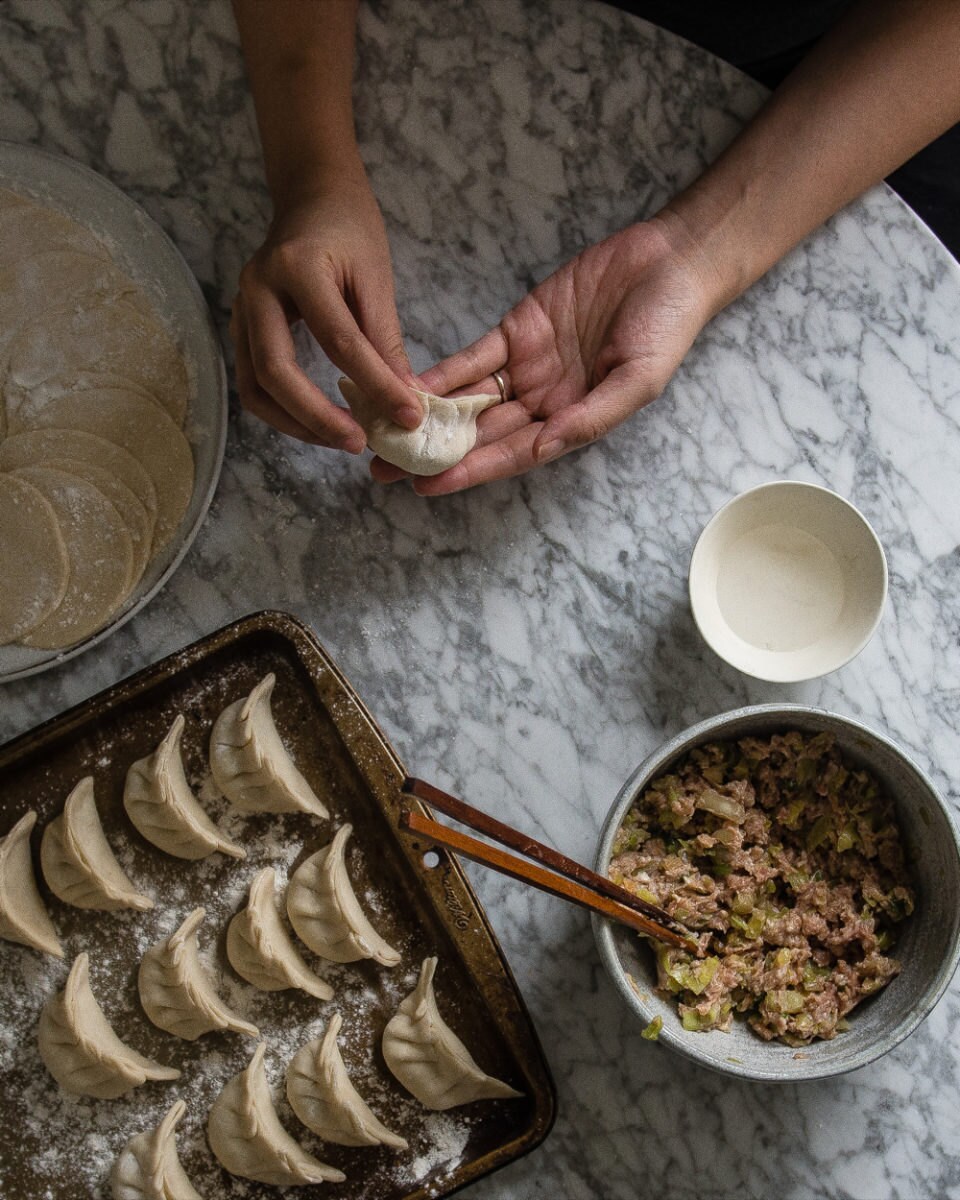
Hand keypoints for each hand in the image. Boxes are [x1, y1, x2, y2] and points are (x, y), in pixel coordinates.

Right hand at [231, 160, 420, 449]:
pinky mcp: (241, 329)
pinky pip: (255, 382)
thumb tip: (405, 400)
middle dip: (319, 417)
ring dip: (296, 423)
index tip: (409, 416)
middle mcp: (257, 290)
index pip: (339, 341)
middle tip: (360, 442)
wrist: (311, 196)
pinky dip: (284, 411)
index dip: (376, 385)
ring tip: (342, 439)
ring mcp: (240, 310)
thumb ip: (386, 341)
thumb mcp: (376, 278)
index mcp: (297, 267)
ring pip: (256, 387)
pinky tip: (319, 422)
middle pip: (276, 372)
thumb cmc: (349, 230)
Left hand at [374, 217, 717, 492]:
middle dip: (434, 451)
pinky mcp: (518, 329)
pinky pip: (474, 357)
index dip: (468, 471)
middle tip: (384, 468)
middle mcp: (544, 402)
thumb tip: (545, 449)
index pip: (510, 455)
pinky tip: (410, 383)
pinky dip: (444, 372)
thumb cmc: (667, 327)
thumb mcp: (637, 380)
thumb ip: (591, 416)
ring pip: (469, 399)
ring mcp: (528, 367)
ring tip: (383, 429)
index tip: (426, 484)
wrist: (669, 262)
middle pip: (479, 434)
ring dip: (428, 414)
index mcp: (571, 422)